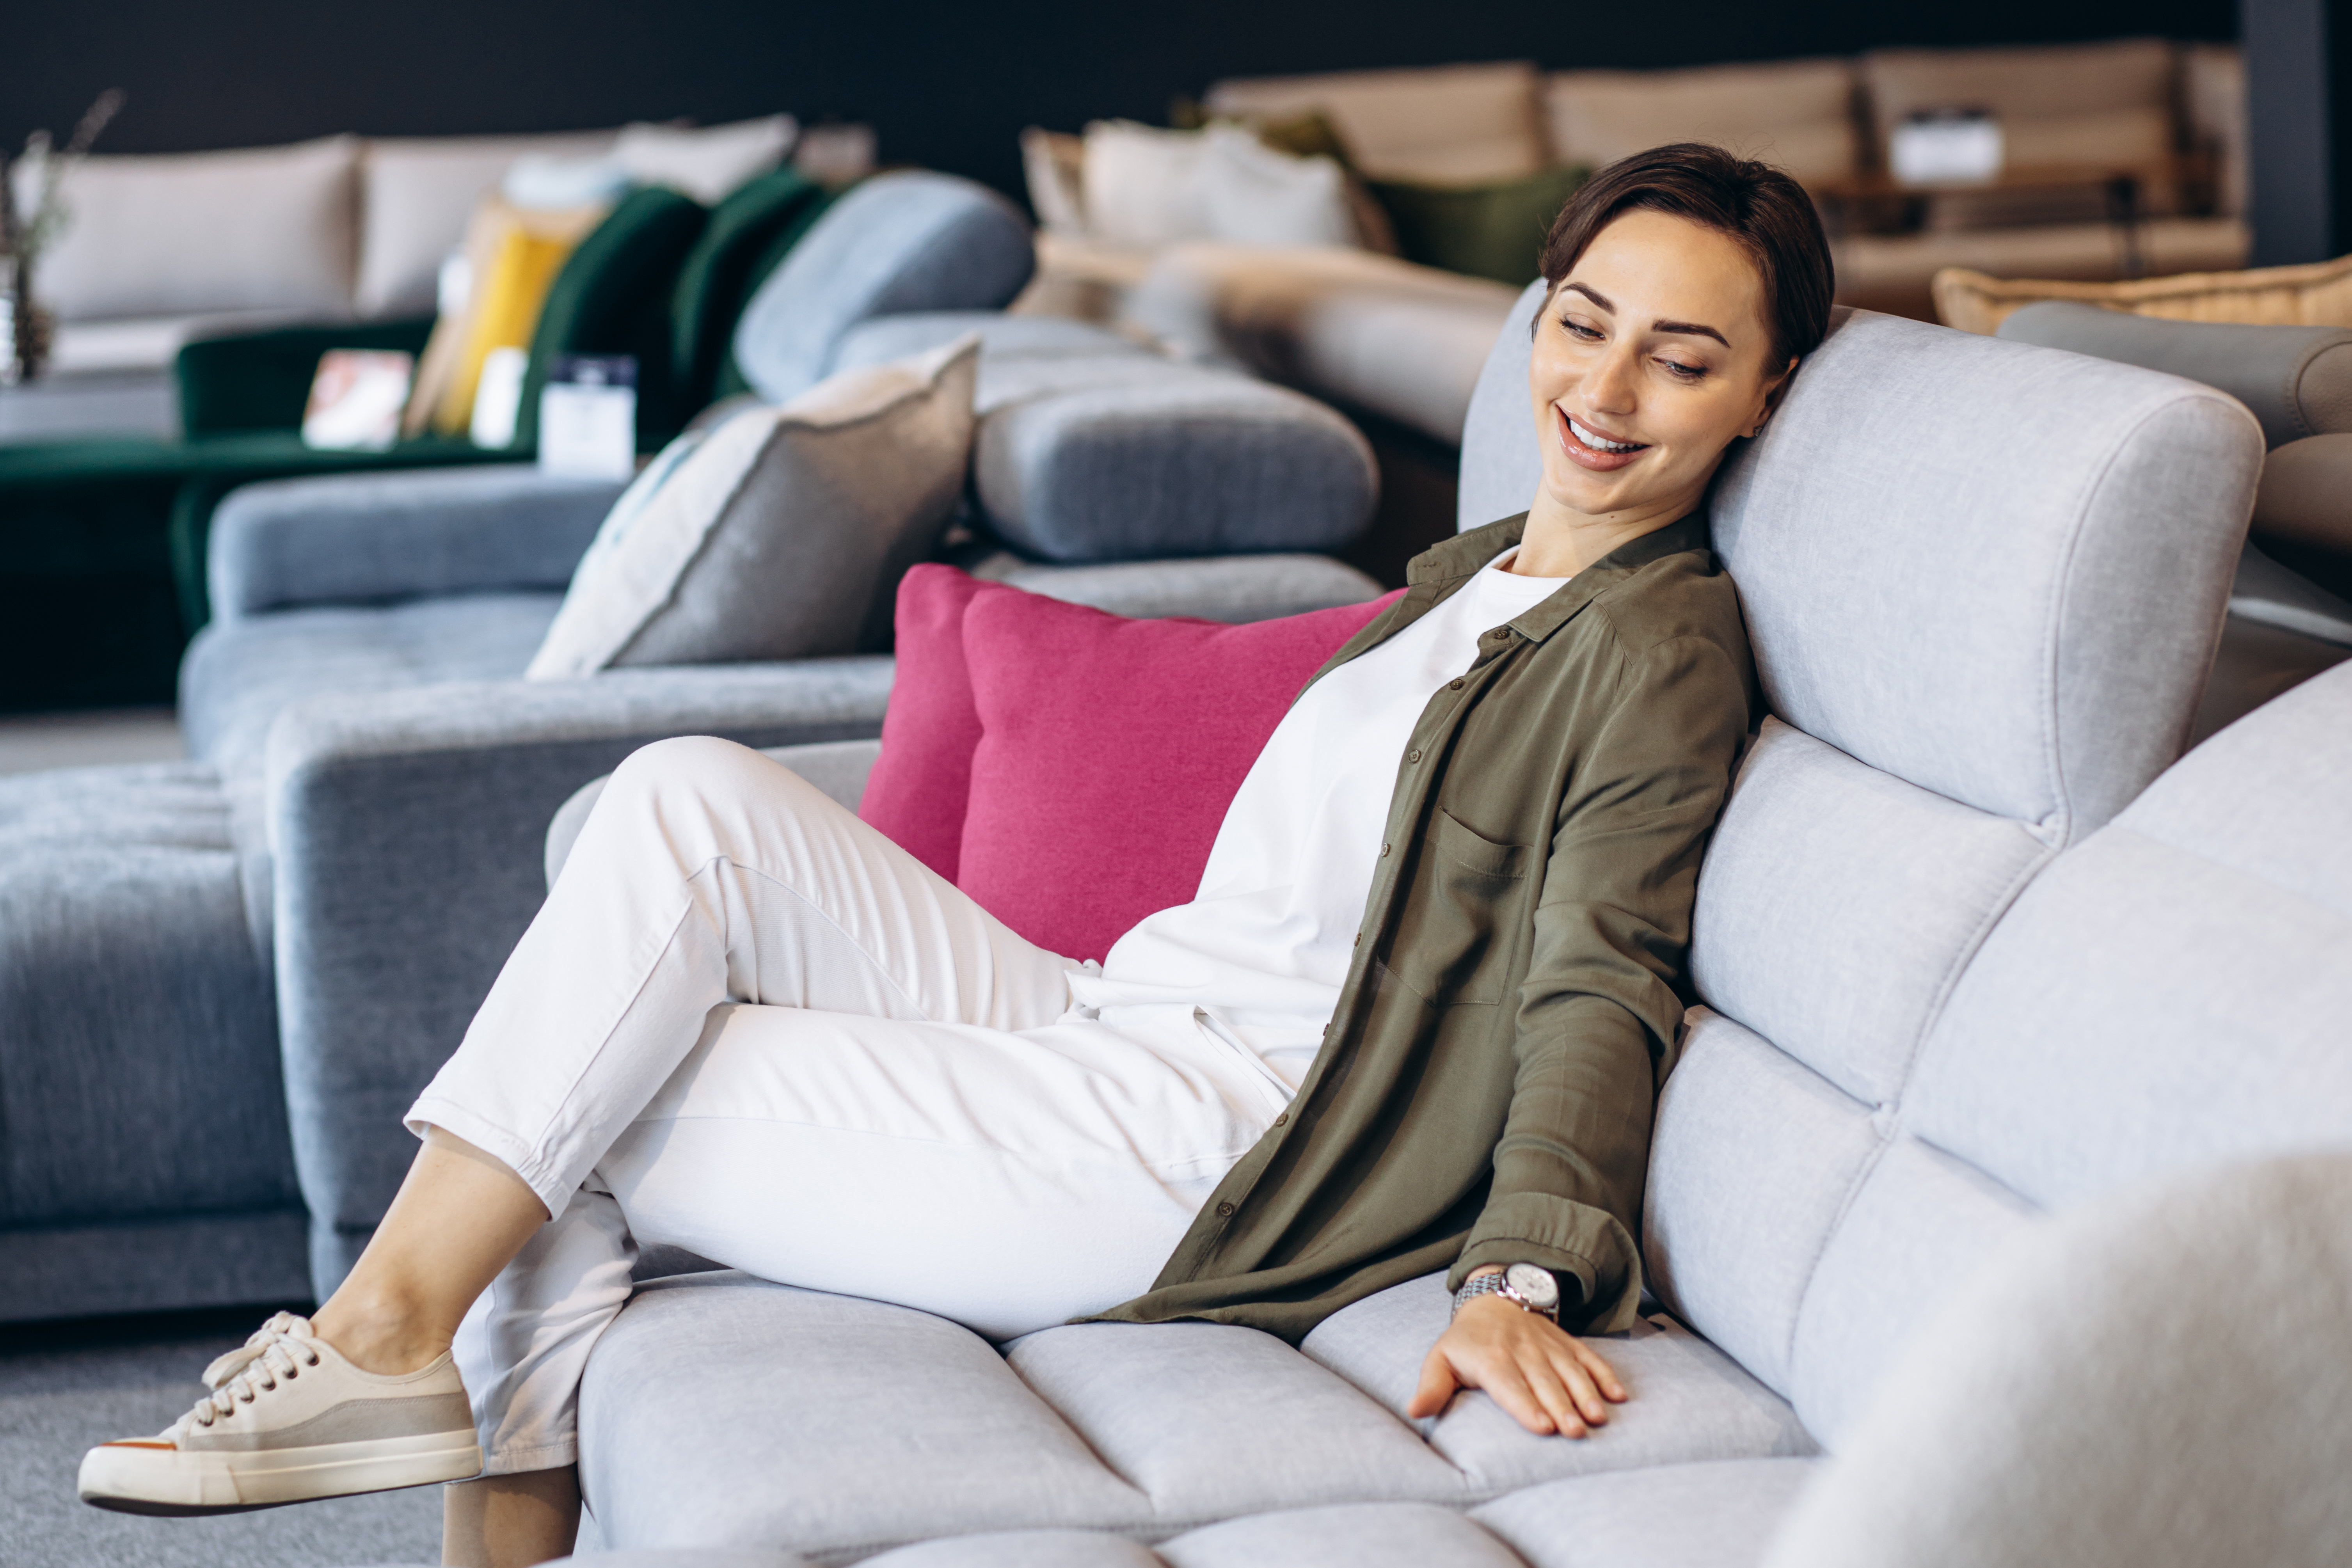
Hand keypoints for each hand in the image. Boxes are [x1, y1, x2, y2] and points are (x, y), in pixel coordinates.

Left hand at [1405, 1286, 1628, 1436]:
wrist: (1493, 1299)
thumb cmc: (1465, 1341)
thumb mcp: (1440, 1359)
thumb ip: (1431, 1387)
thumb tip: (1414, 1411)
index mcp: (1490, 1358)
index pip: (1509, 1384)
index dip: (1526, 1406)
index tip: (1543, 1428)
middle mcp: (1521, 1350)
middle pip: (1543, 1382)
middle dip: (1561, 1407)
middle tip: (1576, 1431)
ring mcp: (1547, 1345)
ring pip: (1569, 1370)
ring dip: (1585, 1394)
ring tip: (1597, 1418)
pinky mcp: (1566, 1343)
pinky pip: (1588, 1358)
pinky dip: (1604, 1375)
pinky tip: (1619, 1396)